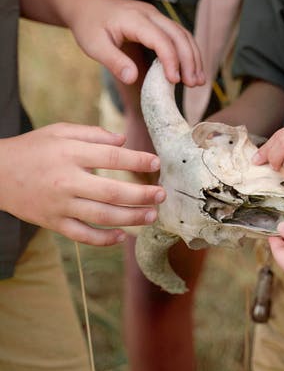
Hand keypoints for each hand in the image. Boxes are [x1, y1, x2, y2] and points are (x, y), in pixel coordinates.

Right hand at [0, 124, 166, 245]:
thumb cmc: (33, 148)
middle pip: (111, 192)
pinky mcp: (53, 223)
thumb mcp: (61, 131)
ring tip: (151, 215)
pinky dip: (103, 239)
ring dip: (130, 218)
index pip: (111, 158)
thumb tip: (123, 141)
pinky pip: (82, 235)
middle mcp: (67, 181)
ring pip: (101, 216)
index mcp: (70, 154)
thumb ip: (93, 134)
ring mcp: (60, 205)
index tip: (156, 162)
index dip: (137, 161)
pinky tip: (122, 236)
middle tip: (162, 195)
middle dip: (141, 195)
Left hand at [67, 0, 204, 86]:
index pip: (161, 39)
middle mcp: (150, 14)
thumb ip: (114, 62)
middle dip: (189, 60)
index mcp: (134, 19)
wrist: (87, 5)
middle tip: (194, 84)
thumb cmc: (89, 25)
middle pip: (179, 35)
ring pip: (183, 34)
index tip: (175, 81)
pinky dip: (187, 51)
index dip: (171, 60)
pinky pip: (178, 35)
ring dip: (193, 56)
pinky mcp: (158, 21)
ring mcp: (156, 16)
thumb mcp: (94, 46)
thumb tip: (133, 79)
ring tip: (198, 80)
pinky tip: (191, 68)